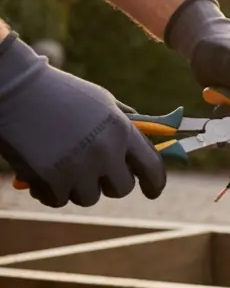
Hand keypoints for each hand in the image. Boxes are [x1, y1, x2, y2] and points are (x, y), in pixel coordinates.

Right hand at [0, 32, 166, 206]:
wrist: (15, 88)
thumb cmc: (58, 93)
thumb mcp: (101, 101)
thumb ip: (124, 125)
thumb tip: (143, 147)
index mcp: (122, 130)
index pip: (152, 167)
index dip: (155, 183)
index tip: (152, 192)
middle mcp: (105, 151)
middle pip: (121, 188)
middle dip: (108, 183)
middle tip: (92, 172)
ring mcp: (79, 167)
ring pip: (89, 197)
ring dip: (76, 186)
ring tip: (61, 163)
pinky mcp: (52, 179)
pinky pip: (59, 200)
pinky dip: (50, 191)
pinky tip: (41, 172)